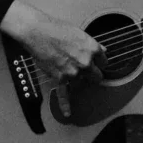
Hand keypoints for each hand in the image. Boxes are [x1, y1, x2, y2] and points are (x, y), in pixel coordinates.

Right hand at [0, 0, 107, 116]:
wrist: (38, 32)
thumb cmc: (57, 29)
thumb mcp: (80, 33)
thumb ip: (92, 45)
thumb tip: (102, 50)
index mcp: (92, 49)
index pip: (104, 62)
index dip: (98, 61)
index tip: (95, 62)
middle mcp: (85, 63)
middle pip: (96, 76)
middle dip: (93, 74)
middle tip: (87, 71)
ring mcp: (73, 72)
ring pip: (81, 82)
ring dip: (77, 79)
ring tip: (67, 68)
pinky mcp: (60, 78)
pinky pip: (64, 95)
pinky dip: (66, 105)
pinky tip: (68, 113)